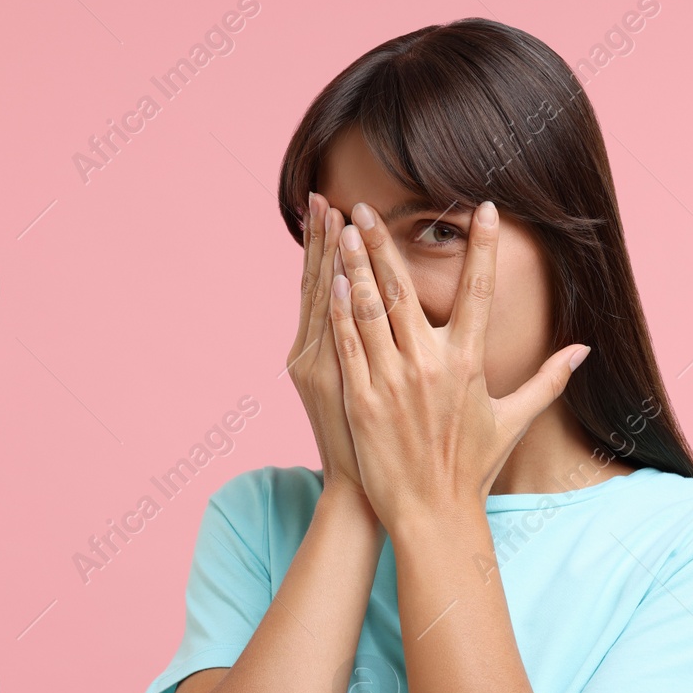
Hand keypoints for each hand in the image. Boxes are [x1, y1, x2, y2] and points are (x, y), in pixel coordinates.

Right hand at [287, 193, 373, 514]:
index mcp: (320, 356)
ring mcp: (334, 373)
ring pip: (329, 305)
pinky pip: (341, 340)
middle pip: (322, 286)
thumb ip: (365, 352)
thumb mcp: (358, 396)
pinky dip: (335, 308)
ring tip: (336, 215)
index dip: (321, 246)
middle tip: (326, 196)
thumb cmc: (374, 451)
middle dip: (325, 240)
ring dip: (332, 259)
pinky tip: (334, 274)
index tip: (328, 204)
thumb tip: (366, 312)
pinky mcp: (348, 390)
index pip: (320, 287)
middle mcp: (318, 359)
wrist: (370, 496)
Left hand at [327, 200, 589, 533]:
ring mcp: (393, 381)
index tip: (486, 207)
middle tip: (368, 207)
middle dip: (385, 244)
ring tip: (343, 229)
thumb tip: (584, 350)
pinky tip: (332, 280)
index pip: (480, 292)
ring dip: (356, 266)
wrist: (432, 514)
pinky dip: (341, 311)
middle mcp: (431, 365)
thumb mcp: (513, 421)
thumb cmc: (471, 468)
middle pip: (406, 290)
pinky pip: (349, 345)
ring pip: (371, 310)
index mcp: (469, 363)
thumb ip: (548, 380)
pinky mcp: (362, 399)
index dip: (484, 248)